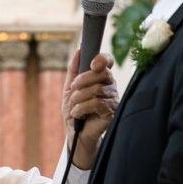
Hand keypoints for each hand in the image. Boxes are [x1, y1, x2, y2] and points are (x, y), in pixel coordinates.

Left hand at [62, 49, 117, 168]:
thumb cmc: (74, 109)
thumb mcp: (69, 88)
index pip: (108, 61)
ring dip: (78, 97)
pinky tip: (78, 113)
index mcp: (101, 77)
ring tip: (74, 106)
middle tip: (73, 89)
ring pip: (96, 89)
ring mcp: (113, 99)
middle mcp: (110, 86)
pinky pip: (96, 103)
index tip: (92, 64)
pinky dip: (81, 107)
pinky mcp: (112, 112)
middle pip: (102, 73)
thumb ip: (73, 69)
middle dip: (83, 80)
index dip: (102, 59)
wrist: (75, 132)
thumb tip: (78, 51)